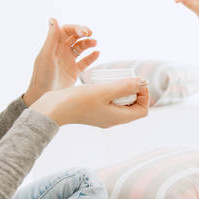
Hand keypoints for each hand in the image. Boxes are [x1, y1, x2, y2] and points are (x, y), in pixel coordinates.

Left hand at [23, 18, 99, 105]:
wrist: (44, 95)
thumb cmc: (42, 75)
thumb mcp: (46, 55)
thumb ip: (51, 37)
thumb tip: (54, 19)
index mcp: (53, 44)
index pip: (66, 30)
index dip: (75, 28)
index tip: (83, 32)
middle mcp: (61, 50)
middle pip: (75, 37)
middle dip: (84, 33)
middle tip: (91, 35)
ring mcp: (68, 60)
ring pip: (81, 47)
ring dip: (89, 43)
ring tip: (95, 43)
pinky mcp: (74, 70)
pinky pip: (85, 61)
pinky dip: (92, 56)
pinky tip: (97, 53)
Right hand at [31, 78, 149, 127]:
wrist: (53, 109)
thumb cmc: (78, 101)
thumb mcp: (104, 91)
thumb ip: (125, 87)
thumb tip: (144, 82)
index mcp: (118, 118)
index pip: (143, 110)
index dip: (144, 95)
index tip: (135, 82)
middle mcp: (113, 120)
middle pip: (134, 106)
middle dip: (133, 91)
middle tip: (124, 78)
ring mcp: (103, 116)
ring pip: (121, 103)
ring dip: (121, 90)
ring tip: (113, 79)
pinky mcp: (95, 111)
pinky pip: (109, 102)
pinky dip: (110, 92)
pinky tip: (102, 83)